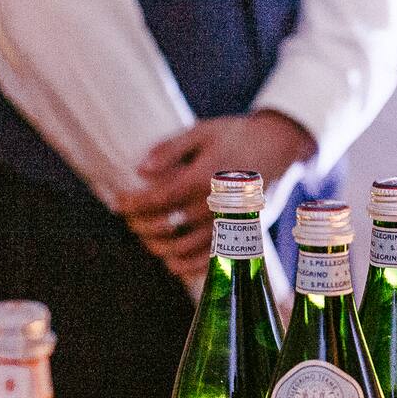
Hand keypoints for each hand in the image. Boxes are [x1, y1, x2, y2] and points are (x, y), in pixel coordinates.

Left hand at [116, 111, 314, 278]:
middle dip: (141, 225)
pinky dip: (185, 266)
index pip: (160, 198)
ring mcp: (229, 223)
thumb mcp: (201, 131)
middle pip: (167, 226)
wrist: (278, 147)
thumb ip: (170, 149)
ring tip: (147, 237)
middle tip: (131, 219)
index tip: (117, 203)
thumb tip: (140, 171)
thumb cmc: (235, 136)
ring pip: (183, 248)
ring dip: (158, 246)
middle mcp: (216, 204)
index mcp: (205, 177)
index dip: (134, 204)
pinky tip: (170, 259)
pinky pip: (208, 261)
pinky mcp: (240, 234)